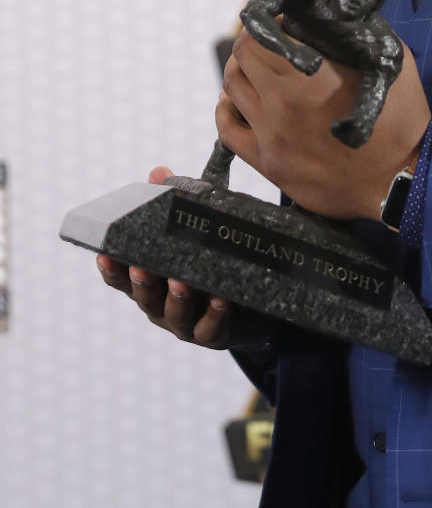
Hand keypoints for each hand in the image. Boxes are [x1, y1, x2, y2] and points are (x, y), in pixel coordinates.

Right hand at [96, 165, 274, 349]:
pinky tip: (220, 299)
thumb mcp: (194, 231)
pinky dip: (214, 314)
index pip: (122, 278)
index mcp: (151, 282)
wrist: (252, 304)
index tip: (103, 253)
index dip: (111, 268)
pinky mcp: (213, 334)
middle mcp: (161, 305)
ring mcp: (185, 323)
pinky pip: (211, 328)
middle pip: (144, 298)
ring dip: (176, 298)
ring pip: (175, 315)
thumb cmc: (212, 262)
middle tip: (141, 267)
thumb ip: (174, 204)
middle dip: (142, 283)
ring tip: (182, 281)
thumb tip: (158, 172)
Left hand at [217, 31, 430, 221]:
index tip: (283, 24)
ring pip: (231, 90)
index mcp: (307, 79)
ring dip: (242, 73)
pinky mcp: (268, 164)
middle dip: (254, 44)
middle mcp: (280, 106)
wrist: (400, 181)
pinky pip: (227, 131)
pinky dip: (227, 109)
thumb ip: (355, 36)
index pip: (258, 36)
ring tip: (260, 71)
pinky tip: (238, 102)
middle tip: (272, 45)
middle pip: (240, 59)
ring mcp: (270, 137)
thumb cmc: (400, 122)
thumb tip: (329, 17)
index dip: (268, 23)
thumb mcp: (389, 64)